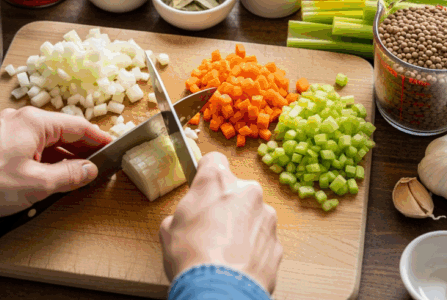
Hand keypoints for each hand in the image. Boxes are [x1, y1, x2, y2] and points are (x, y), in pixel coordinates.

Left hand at [0, 107, 111, 225]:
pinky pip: (28, 147)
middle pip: (60, 131)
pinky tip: (48, 176)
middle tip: (97, 165)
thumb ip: (69, 175)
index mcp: (33, 122)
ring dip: (60, 157)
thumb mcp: (38, 184)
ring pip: (43, 140)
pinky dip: (42, 159)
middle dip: (80, 149)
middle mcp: (19, 119)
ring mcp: (5, 130)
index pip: (77, 125)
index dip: (97, 138)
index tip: (112, 146)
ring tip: (75, 176)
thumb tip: (89, 170)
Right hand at [159, 152, 281, 292]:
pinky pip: (262, 239)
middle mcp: (247, 192)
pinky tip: (236, 263)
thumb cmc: (191, 256)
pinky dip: (252, 248)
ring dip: (241, 227)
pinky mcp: (276, 242)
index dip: (205, 173)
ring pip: (252, 215)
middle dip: (225, 205)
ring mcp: (266, 217)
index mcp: (218, 181)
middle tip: (209, 227)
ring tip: (223, 251)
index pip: (214, 160)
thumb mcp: (169, 229)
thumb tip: (183, 221)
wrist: (221, 289)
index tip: (202, 184)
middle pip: (236, 190)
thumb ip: (182, 214)